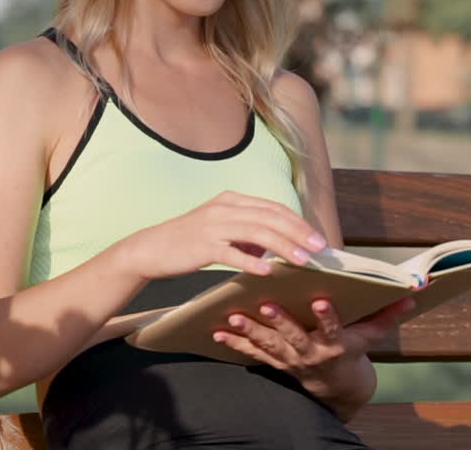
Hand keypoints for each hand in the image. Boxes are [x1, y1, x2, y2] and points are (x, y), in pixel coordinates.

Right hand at [116, 191, 326, 280]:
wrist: (150, 249)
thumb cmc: (188, 242)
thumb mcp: (221, 230)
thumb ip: (247, 234)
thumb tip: (276, 247)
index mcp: (231, 200)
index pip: (273, 208)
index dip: (298, 222)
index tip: (317, 239)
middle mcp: (224, 208)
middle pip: (270, 217)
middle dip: (299, 233)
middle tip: (320, 249)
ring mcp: (213, 225)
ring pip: (257, 232)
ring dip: (283, 246)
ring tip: (303, 260)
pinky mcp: (202, 245)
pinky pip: (232, 252)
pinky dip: (251, 261)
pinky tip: (267, 271)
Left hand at [211, 296, 414, 409]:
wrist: (337, 386)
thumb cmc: (353, 351)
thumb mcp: (371, 335)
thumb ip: (387, 314)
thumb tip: (412, 293)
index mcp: (336, 343)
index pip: (333, 328)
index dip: (328, 316)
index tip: (322, 300)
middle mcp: (311, 353)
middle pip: (294, 337)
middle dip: (280, 321)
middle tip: (266, 304)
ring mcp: (291, 359)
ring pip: (269, 345)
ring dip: (250, 331)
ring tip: (233, 316)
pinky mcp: (275, 361)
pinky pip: (252, 352)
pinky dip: (235, 342)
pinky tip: (217, 332)